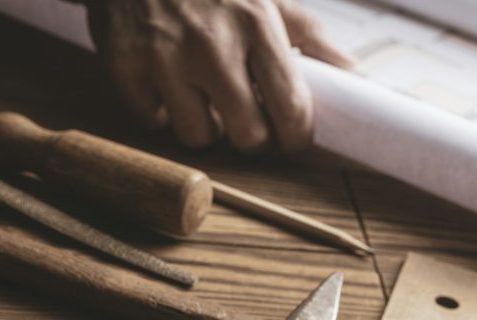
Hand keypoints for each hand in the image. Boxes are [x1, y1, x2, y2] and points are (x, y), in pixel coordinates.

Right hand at [86, 0, 350, 152]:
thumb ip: (310, 34)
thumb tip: (350, 72)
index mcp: (256, 23)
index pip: (291, 109)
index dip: (297, 137)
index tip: (293, 139)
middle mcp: (212, 44)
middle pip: (248, 136)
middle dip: (252, 134)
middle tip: (246, 117)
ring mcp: (165, 58)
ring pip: (199, 136)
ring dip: (205, 125)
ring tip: (202, 96)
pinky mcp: (125, 67)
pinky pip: (153, 122)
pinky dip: (160, 111)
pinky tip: (165, 84)